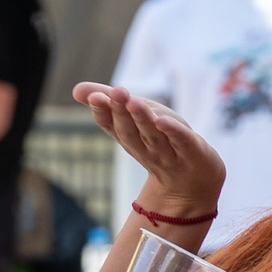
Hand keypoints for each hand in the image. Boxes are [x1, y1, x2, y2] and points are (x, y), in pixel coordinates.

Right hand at [71, 83, 224, 217]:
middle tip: (115, 92)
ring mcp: (168, 154)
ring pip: (153, 136)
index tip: (94, 97)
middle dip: (121, 112)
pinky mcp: (193, 154)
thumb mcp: (137, 118)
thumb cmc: (162, 142)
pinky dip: (173, 133)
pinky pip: (182, 143)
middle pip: (130, 131)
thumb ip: (110, 103)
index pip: (112, 126)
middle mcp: (145, 148)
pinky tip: (164, 122)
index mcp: (130, 138)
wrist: (195, 181)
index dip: (103, 112)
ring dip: (142, 119)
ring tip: (133, 102)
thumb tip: (76, 90)